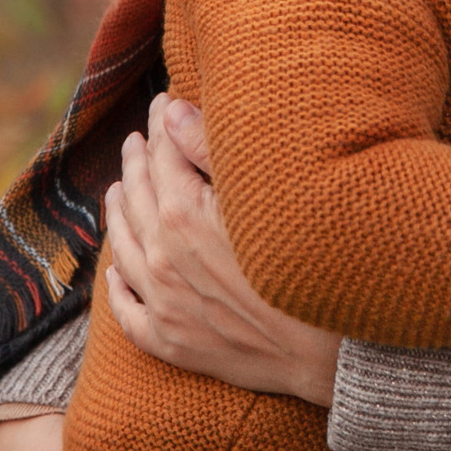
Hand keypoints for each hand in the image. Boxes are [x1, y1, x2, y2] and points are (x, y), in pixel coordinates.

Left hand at [105, 94, 345, 406]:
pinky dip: (117, 289)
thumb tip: (172, 112)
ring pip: (122, 249)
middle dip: (136, 161)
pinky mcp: (171, 343)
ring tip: (117, 190)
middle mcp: (162, 259)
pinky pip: (127, 313)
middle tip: (137, 140)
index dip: (161, 123)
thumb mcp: (266, 192)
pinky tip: (115, 274)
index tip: (162, 103)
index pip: (162, 155)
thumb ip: (211, 149)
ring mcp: (163, 304)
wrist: (335, 347)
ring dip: (118, 214)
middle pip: (137, 196)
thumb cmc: (313, 258)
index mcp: (183, 215)